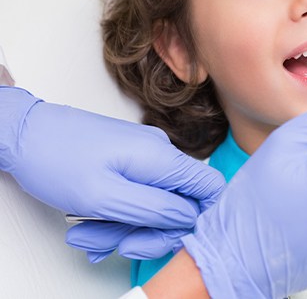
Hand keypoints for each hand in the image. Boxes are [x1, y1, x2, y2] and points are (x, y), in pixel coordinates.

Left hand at [0, 86, 224, 259]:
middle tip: (115, 245)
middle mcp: (159, 154)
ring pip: (152, 204)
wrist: (25, 133)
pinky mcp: (129, 160)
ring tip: (87, 235)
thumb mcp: (105, 197)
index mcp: (161, 157)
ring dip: (123, 228)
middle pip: (178, 204)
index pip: (210, 186)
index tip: (167, 236)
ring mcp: (143, 156)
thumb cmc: (57, 159)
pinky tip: (90, 225)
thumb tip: (189, 218)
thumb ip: (154, 210)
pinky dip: (116, 215)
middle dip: (147, 232)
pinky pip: (135, 195)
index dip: (199, 217)